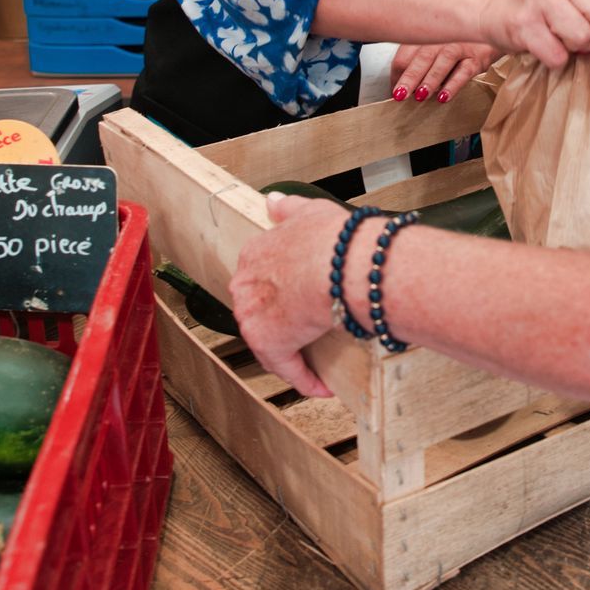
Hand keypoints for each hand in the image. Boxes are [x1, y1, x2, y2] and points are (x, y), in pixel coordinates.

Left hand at [229, 192, 348, 398]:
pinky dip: (306, 379)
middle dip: (284, 324)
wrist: (343, 266)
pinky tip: (322, 387)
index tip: (300, 299)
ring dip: (295, 354)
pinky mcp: (270, 345)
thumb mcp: (309, 212)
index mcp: (255, 253)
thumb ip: (288, 208)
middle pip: (262, 312)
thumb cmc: (334, 241)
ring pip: (272, 342)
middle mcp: (246, 286)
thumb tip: (273, 201)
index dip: (282, 292)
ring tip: (319, 361)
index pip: (262, 279)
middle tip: (311, 331)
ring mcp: (253, 316)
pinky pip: (288, 368)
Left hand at [390, 42, 496, 103]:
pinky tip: (444, 96)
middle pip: (421, 58)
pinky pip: (464, 71)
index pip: (404, 54)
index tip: (394, 91)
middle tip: (400, 95)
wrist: (491, 25)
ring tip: (421, 96)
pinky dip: (453, 84)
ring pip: (442, 62)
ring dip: (430, 80)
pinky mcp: (477, 57)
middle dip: (409, 78)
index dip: (397, 74)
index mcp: (426, 35)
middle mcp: (441, 38)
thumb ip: (418, 62)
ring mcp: (460, 46)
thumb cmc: (459, 39)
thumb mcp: (435, 45)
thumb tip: (401, 87)